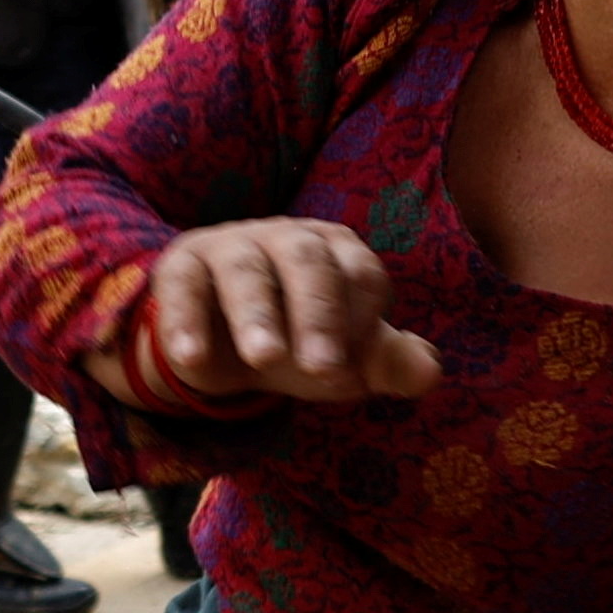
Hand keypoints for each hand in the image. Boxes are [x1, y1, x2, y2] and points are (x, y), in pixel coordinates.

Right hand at [137, 218, 442, 405]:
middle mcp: (287, 239)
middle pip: (307, 261)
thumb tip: (431, 373)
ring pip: (245, 271)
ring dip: (256, 315)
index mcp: (337, 252)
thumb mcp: (342, 359)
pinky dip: (186, 322)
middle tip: (323, 368)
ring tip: (264, 360)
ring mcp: (231, 247)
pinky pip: (184, 288)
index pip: (359, 274)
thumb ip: (387, 364)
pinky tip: (193, 360)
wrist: (217, 342)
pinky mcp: (182, 268)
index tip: (356, 370)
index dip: (361, 319)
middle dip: (318, 313)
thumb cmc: (295, 341)